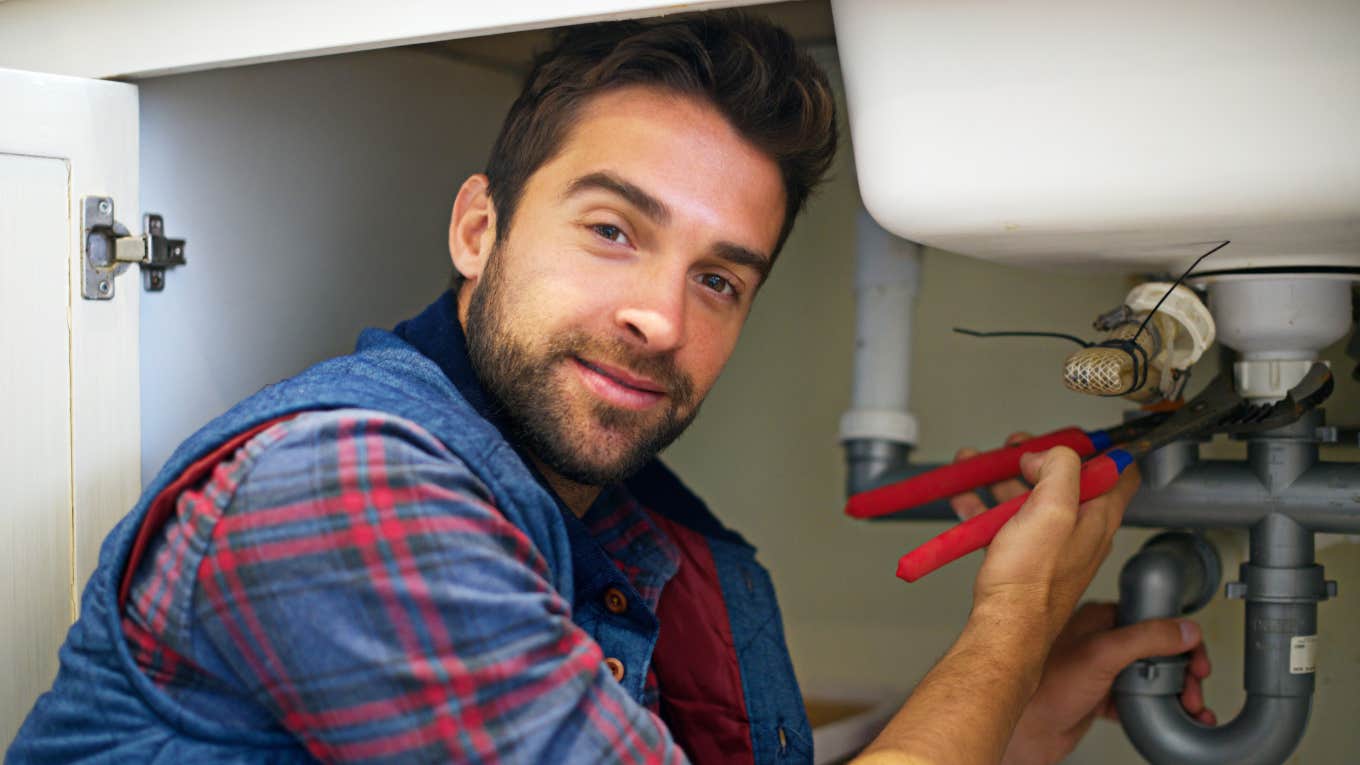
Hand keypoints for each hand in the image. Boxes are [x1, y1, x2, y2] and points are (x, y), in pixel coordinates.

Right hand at [951, 432, 1140, 644]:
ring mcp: (1051, 546)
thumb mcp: (1052, 509)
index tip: (1069, 437)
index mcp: (1098, 517)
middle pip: (1066, 480)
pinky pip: (1006, 523)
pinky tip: (965, 499)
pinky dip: (985, 506)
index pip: (1118, 471)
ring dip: (1003, 478)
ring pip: (1030, 500)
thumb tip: (1047, 456)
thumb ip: (1060, 469)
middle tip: (1016, 448)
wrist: (1004, 627)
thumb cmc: (1030, 582)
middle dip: (1037, 457)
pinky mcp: (1024, 560)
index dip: (1096, 447)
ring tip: (978, 466)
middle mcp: (1080, 532)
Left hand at [1000, 602, 1214, 764]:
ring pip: (1151, 676)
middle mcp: (1100, 641)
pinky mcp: (1100, 697)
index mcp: (1098, 619)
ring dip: (1176, 692)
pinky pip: (1140, 700)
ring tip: (1192, 708)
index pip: (1152, 618)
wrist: (1023, 730)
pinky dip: (1162, 709)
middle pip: (1157, 650)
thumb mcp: (1101, 654)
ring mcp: (1101, 670)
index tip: (1197, 659)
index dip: (1180, 639)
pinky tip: (1176, 718)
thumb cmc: (1044, 687)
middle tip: (1194, 691)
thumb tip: (1184, 629)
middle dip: (1183, 672)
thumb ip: (1145, 639)